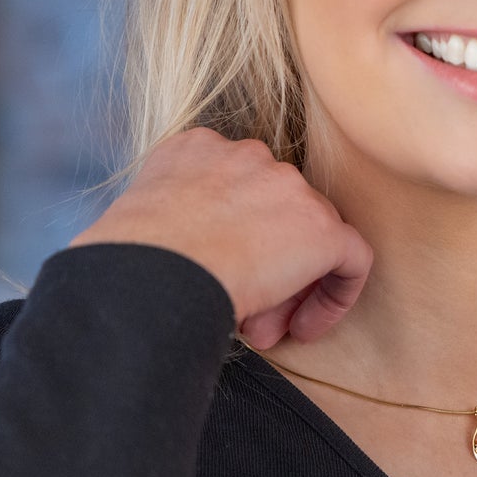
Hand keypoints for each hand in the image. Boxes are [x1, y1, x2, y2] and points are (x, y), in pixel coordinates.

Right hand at [69, 128, 373, 348]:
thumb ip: (173, 219)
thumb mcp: (139, 221)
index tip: (216, 273)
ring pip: (304, 236)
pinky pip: (350, 258)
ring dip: (285, 285)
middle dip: (260, 265)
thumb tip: (191, 253)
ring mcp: (289, 187)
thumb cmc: (126, 262)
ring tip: (260, 328)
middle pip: (272, 212)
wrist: (151, 271)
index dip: (230, 237)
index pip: (233, 189)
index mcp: (197, 148)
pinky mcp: (321, 228)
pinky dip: (335, 294)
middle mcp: (248, 155)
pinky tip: (306, 327)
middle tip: (242, 311)